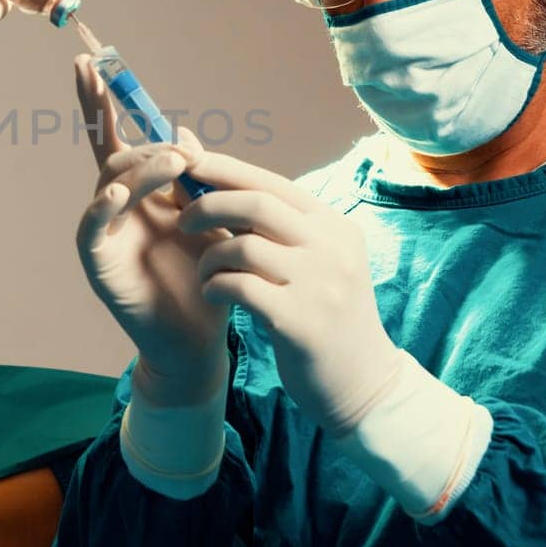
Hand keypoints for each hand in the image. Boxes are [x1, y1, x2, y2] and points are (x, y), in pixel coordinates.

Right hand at [73, 55, 228, 402]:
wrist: (201, 339)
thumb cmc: (210, 279)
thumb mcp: (215, 219)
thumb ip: (199, 177)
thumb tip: (184, 131)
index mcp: (142, 190)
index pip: (115, 136)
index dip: (100, 100)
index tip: (88, 61)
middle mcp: (117, 206)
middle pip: (115, 154)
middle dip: (145, 142)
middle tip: (181, 151)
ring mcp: (104, 232)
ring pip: (109, 182)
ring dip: (141, 167)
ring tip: (174, 164)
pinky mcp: (98, 263)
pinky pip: (92, 229)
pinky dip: (103, 208)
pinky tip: (119, 194)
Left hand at [176, 150, 403, 434]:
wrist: (362, 382)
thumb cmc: (324, 316)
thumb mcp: (317, 263)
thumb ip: (278, 228)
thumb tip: (220, 184)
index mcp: (335, 227)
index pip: (272, 184)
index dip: (225, 170)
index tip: (188, 164)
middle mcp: (332, 248)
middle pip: (257, 203)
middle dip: (209, 204)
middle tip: (183, 220)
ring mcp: (320, 283)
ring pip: (244, 246)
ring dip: (210, 256)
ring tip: (206, 272)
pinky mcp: (300, 320)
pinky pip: (239, 286)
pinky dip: (215, 286)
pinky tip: (212, 295)